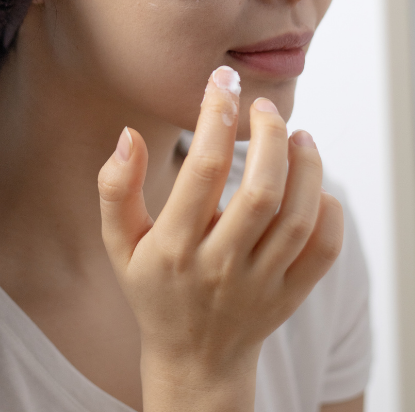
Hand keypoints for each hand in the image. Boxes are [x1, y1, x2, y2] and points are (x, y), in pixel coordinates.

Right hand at [97, 67, 343, 411]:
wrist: (194, 361)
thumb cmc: (153, 289)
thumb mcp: (119, 243)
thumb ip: (115, 188)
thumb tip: (127, 134)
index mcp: (175, 247)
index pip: (202, 169)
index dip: (214, 115)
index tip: (221, 80)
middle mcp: (221, 266)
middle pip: (261, 191)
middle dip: (268, 136)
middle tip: (264, 105)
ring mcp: (261, 284)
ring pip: (299, 218)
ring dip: (306, 167)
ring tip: (298, 134)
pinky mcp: (291, 294)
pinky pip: (323, 250)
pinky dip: (327, 210)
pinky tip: (314, 185)